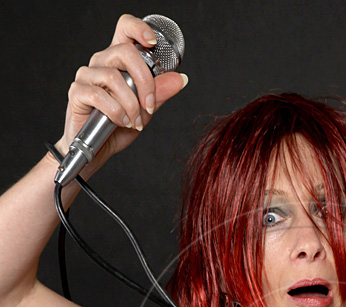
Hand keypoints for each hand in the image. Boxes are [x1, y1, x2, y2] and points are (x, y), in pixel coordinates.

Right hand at [56, 14, 186, 167]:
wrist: (96, 150)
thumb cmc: (118, 127)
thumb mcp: (145, 110)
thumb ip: (159, 94)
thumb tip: (180, 79)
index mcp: (119, 61)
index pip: (125, 29)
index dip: (139, 29)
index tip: (153, 42)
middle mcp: (101, 62)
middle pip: (125, 52)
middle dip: (145, 81)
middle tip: (150, 105)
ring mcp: (87, 75)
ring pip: (114, 76)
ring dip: (131, 103)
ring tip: (135, 121)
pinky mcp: (77, 92)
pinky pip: (98, 95)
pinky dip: (115, 111)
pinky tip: (121, 121)